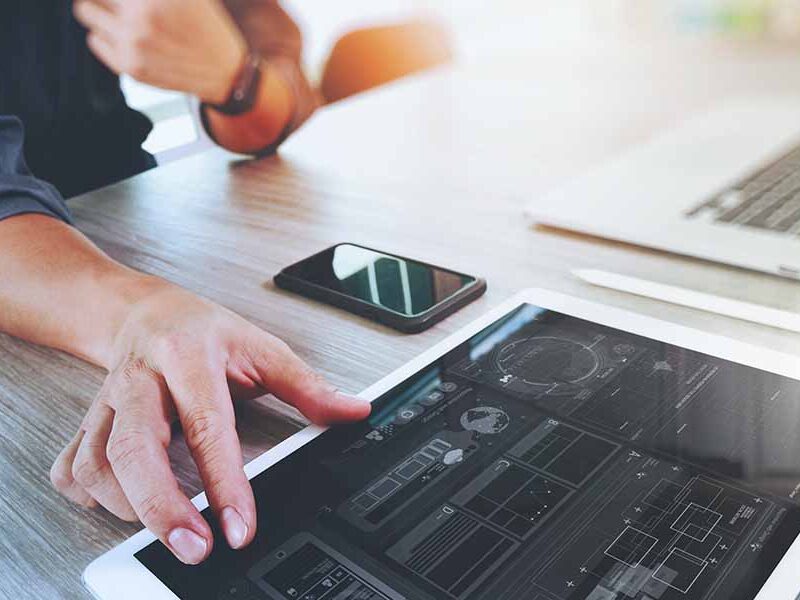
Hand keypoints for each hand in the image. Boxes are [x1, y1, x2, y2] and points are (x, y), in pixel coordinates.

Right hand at [49, 283, 369, 563]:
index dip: (224, 481)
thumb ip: (308, 386)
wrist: (144, 311)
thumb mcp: (262, 347)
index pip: (207, 425)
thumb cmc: (203, 330)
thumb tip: (353, 411)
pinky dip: (91, 496)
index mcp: (188, 356)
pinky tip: (122, 505)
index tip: (239, 527)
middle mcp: (141, 380)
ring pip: (97, 462)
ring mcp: (107, 402)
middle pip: (135, 448)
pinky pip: (72, 467)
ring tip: (168, 528)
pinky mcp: (87, 421)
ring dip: (129, 507)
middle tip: (194, 549)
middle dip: (161, 508)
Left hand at [73, 0, 246, 103]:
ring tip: (120, 15)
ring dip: (100, 10)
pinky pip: (94, 41)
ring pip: (87, 14)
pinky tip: (126, 35)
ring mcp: (132, 43)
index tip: (127, 1)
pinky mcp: (129, 66)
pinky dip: (105, 35)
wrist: (225, 73)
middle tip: (119, 3)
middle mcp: (140, 17)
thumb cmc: (207, 28)